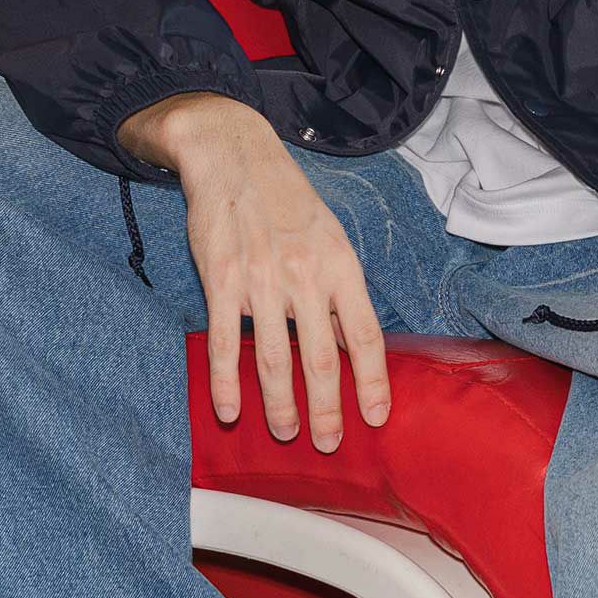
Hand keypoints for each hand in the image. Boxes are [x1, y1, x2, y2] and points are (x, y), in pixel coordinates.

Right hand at [119, 93, 391, 451]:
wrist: (233, 152)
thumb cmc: (288, 201)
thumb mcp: (330, 238)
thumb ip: (339, 293)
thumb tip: (350, 349)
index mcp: (341, 266)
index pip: (364, 336)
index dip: (372, 382)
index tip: (376, 419)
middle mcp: (305, 276)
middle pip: (319, 359)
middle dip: (326, 410)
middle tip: (328, 444)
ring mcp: (261, 280)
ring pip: (273, 358)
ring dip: (280, 404)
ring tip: (286, 433)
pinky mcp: (222, 280)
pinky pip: (225, 341)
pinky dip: (227, 381)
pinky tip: (231, 410)